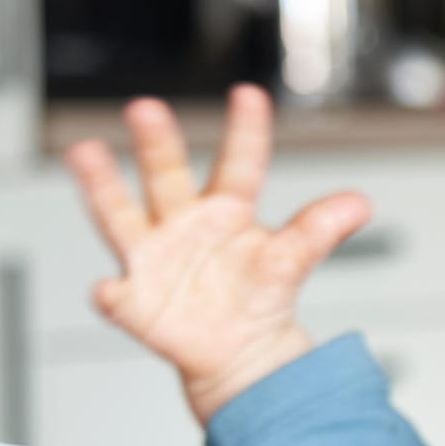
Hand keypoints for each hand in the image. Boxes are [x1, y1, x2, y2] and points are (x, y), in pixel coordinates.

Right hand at [63, 85, 371, 423]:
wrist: (235, 350)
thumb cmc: (257, 293)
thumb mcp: (291, 261)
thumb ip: (319, 230)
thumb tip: (360, 203)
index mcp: (226, 207)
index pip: (239, 164)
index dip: (246, 133)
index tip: (249, 95)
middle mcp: (181, 221)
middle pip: (166, 175)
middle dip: (156, 143)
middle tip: (146, 108)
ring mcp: (152, 256)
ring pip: (120, 215)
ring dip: (101, 184)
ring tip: (85, 151)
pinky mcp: (133, 299)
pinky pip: (116, 295)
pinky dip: (111, 293)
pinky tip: (109, 288)